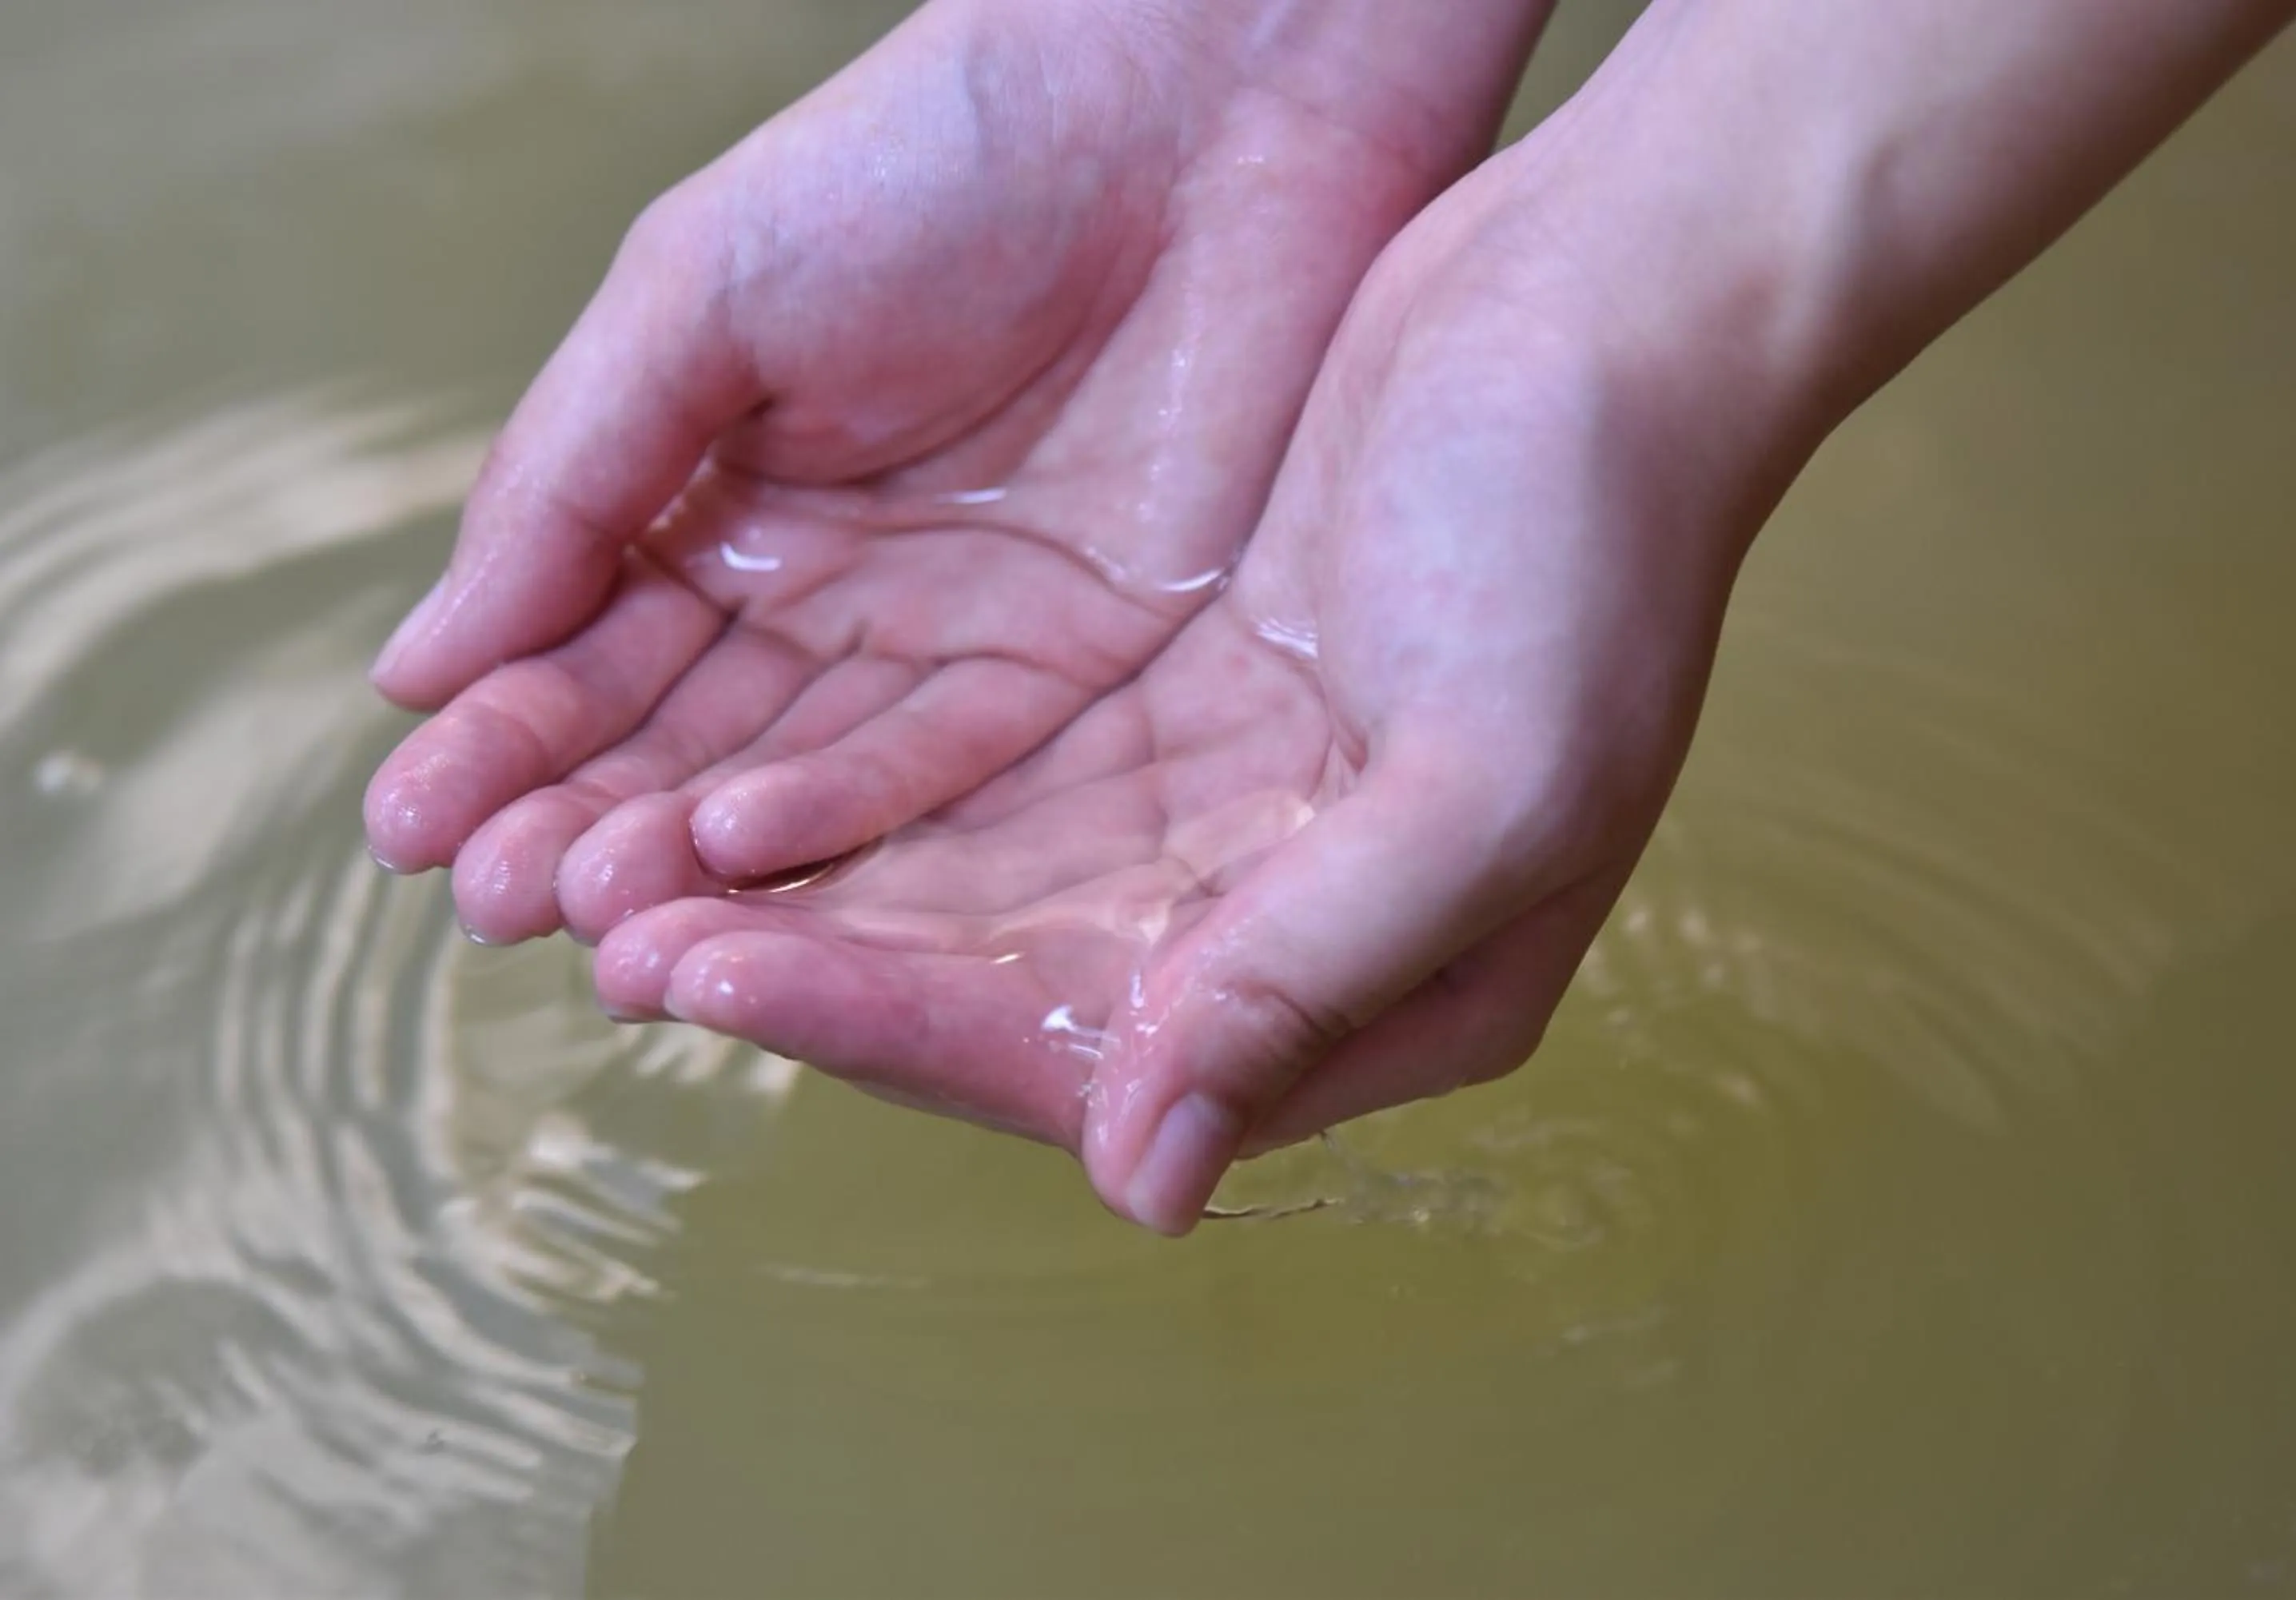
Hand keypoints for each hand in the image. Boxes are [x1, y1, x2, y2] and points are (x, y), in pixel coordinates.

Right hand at [363, 0, 1550, 942]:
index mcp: (717, 500)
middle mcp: (826, 594)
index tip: (412, 828)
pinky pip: (947, 776)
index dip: (503, 744)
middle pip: (684, 748)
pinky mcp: (1079, 671)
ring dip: (694, 864)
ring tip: (591, 923)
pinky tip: (738, 869)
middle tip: (489, 906)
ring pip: (800, 789)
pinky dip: (844, 830)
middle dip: (581, 829)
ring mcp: (950, 641)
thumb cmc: (934, 159)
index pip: (586, 653)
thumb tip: (419, 671)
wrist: (1198, 111)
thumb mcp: (705, 293)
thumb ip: (570, 478)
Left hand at [584, 134, 1833, 1232]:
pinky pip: (994, 778)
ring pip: (978, 889)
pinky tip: (734, 778)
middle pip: (1013, 990)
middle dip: (815, 969)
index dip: (895, 1027)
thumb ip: (1319, 971)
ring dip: (811, 888)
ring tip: (628, 873)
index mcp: (1394, 993)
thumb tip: (1141, 1179)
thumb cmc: (1594, 534)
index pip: (1098, 1056)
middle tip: (615, 937)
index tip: (714, 977)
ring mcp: (1232, 817)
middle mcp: (1291, 927)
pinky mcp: (1183, 706)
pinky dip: (870, 788)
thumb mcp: (1490, 775)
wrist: (1618, 307)